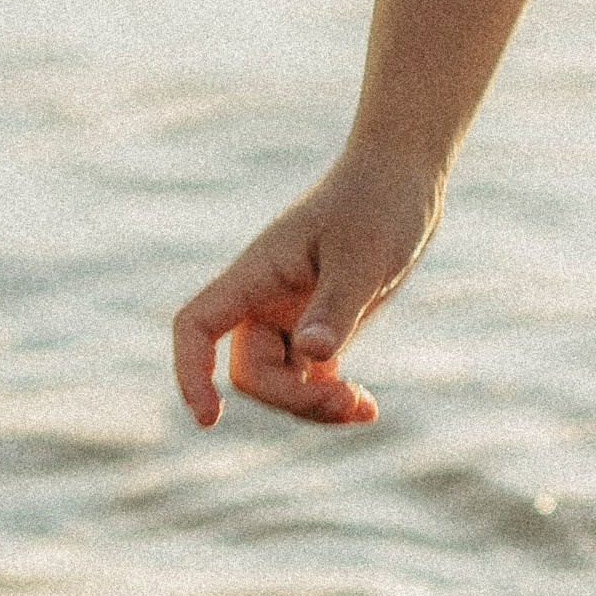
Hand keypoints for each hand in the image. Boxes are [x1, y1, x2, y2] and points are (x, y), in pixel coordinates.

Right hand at [170, 149, 440, 427]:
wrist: (405, 176)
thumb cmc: (379, 202)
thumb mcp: (363, 256)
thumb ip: (336, 306)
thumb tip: (312, 356)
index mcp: (257, 273)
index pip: (197, 326)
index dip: (190, 372)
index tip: (209, 419)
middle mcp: (267, 297)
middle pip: (250, 371)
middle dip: (291, 398)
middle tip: (348, 399)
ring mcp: (294, 313)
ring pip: (283, 381)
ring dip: (314, 404)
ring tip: (364, 409)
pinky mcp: (324, 323)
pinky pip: (313, 376)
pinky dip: (333, 396)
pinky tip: (369, 410)